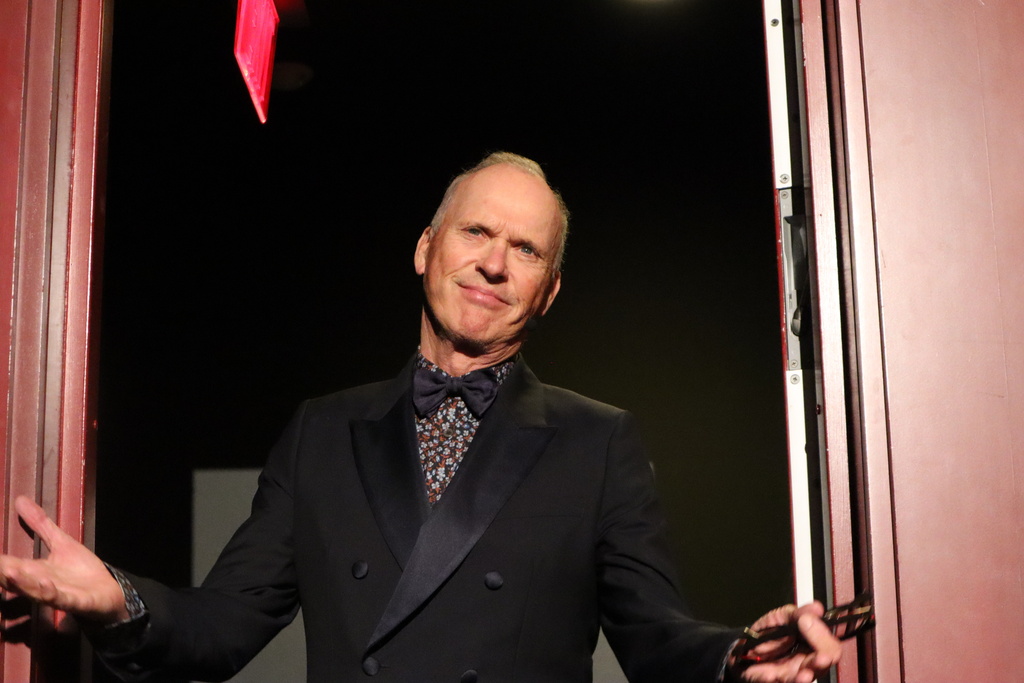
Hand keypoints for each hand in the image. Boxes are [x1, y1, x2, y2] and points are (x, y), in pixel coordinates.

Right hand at [0, 496, 126, 622]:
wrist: (109, 591)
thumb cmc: (81, 570)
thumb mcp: (61, 542)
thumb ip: (40, 524)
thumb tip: (20, 500)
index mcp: (33, 572)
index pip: (6, 566)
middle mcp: (39, 585)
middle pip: (14, 580)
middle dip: (2, 572)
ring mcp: (56, 594)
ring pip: (33, 591)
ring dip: (21, 582)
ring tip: (9, 570)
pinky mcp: (75, 601)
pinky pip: (60, 599)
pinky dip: (51, 593)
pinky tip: (45, 583)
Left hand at [730, 602, 841, 682]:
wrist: (743, 645)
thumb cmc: (769, 633)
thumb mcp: (782, 617)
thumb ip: (798, 614)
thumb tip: (817, 608)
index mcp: (812, 647)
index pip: (830, 647)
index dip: (824, 638)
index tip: (808, 622)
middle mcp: (804, 663)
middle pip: (820, 667)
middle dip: (820, 662)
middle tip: (821, 658)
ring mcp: (788, 674)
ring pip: (799, 679)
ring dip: (801, 678)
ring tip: (802, 676)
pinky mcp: (769, 680)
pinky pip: (769, 681)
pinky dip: (768, 678)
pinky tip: (769, 676)